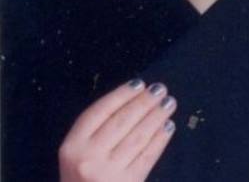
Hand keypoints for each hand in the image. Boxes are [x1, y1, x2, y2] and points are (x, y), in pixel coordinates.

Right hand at [59, 80, 176, 181]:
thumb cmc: (81, 178)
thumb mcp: (77, 153)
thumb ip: (96, 130)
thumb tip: (133, 99)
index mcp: (72, 146)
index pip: (100, 111)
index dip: (122, 94)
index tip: (140, 83)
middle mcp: (88, 158)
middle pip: (122, 121)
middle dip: (144, 102)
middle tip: (160, 89)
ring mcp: (108, 173)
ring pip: (138, 137)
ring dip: (156, 117)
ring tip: (169, 103)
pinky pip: (147, 156)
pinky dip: (160, 139)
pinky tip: (168, 126)